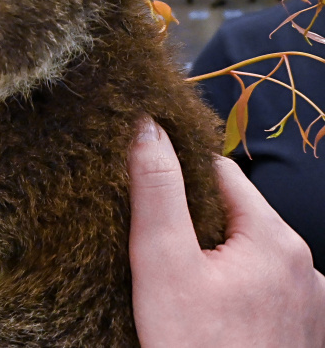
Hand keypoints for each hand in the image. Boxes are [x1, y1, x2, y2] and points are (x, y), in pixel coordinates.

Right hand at [128, 117, 324, 346]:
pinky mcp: (304, 334)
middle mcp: (305, 267)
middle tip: (159, 252)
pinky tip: (211, 316)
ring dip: (219, 261)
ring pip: (252, 257)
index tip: (149, 196)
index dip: (178, 178)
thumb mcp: (162, 264)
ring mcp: (311, 304)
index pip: (220, 173)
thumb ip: (156, 192)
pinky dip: (238, 294)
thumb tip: (146, 128)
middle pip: (237, 217)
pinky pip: (265, 293)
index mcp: (274, 239)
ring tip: (183, 287)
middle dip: (197, 225)